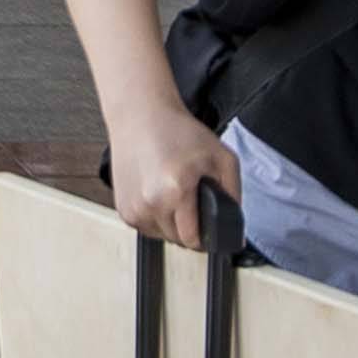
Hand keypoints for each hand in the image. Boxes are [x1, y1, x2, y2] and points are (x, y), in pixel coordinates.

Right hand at [107, 102, 238, 248]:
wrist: (141, 117)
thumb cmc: (177, 131)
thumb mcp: (221, 156)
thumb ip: (233, 192)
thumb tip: (232, 221)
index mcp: (175, 190)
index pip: (193, 239)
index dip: (206, 235)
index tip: (208, 226)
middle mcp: (151, 202)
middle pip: (178, 240)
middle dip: (190, 226)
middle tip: (192, 199)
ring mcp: (134, 208)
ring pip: (162, 236)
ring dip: (172, 224)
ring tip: (175, 194)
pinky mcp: (124, 209)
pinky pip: (147, 227)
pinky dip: (156, 217)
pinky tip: (159, 194)